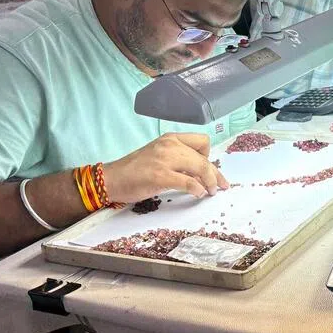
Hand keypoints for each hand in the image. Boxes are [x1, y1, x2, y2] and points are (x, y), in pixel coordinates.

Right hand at [102, 133, 228, 202]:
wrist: (111, 178)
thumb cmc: (134, 170)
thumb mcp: (159, 157)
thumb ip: (179, 160)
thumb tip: (201, 173)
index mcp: (170, 138)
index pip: (202, 142)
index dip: (209, 156)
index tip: (210, 169)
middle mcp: (169, 145)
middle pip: (204, 158)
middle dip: (216, 174)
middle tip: (221, 186)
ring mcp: (164, 160)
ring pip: (200, 167)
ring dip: (210, 182)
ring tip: (211, 191)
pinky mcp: (160, 176)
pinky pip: (188, 182)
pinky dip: (198, 189)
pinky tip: (198, 194)